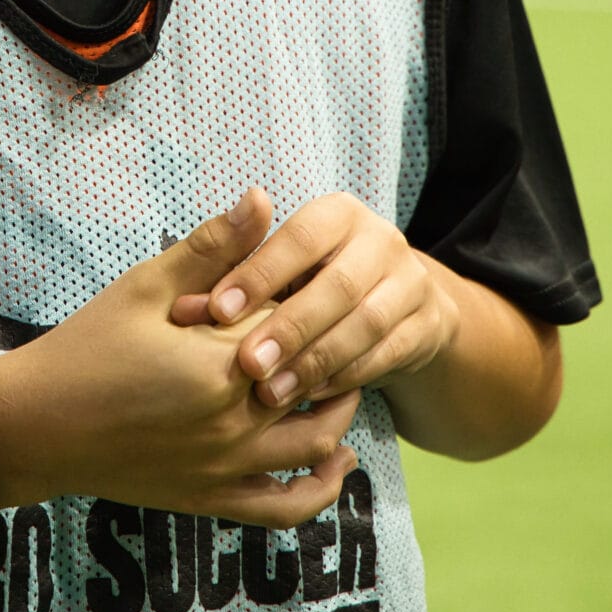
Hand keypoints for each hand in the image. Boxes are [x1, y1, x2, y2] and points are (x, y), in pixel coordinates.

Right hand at [0, 188, 359, 526]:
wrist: (35, 425)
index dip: (308, 298)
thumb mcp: (145, 286)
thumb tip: (263, 197)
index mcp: (219, 365)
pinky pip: (285, 509)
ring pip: (315, 446)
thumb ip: (211, 245)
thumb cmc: (86, 347)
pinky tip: (336, 462)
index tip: (317, 280)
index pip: (296, 325)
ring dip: (340, 414)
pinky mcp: (210, 500)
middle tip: (343, 323)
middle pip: (315, 382)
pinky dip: (320, 490)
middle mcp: (232, 424)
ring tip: (344, 382)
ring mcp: (223, 468)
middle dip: (333, 351)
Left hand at [171, 191, 460, 408]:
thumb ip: (227, 281)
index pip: (300, 237)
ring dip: (317, 361)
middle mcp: (381, 240)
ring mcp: (411, 282)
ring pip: (366, 324)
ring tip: (272, 392)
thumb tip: (184, 303)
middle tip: (247, 364)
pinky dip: (347, 376)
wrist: (391, 306)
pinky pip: (388, 354)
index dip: (260, 274)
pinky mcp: (428, 324)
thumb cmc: (306, 284)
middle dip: (289, 327)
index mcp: (338, 213)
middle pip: (338, 285)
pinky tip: (310, 397)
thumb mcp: (271, 271)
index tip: (217, 311)